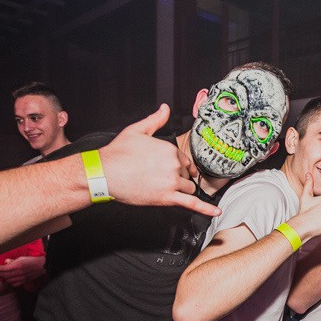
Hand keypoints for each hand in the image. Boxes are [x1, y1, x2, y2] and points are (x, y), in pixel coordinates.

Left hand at [0, 255, 45, 286]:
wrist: (41, 265)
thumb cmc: (32, 260)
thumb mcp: (21, 258)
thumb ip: (13, 260)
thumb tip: (6, 262)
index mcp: (18, 265)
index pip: (4, 268)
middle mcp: (19, 272)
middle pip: (4, 275)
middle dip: (0, 273)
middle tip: (0, 271)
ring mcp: (21, 278)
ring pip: (8, 281)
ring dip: (5, 278)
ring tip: (5, 276)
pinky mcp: (24, 281)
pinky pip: (14, 284)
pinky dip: (11, 283)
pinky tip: (11, 280)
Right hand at [98, 104, 219, 215]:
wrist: (104, 173)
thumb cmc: (117, 153)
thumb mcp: (137, 130)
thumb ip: (155, 120)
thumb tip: (165, 108)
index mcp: (169, 149)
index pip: (184, 160)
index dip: (178, 165)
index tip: (170, 168)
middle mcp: (173, 165)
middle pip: (187, 174)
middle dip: (179, 177)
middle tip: (162, 179)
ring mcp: (171, 182)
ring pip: (188, 188)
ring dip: (182, 189)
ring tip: (167, 190)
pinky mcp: (167, 198)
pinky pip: (192, 204)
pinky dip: (206, 209)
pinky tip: (216, 211)